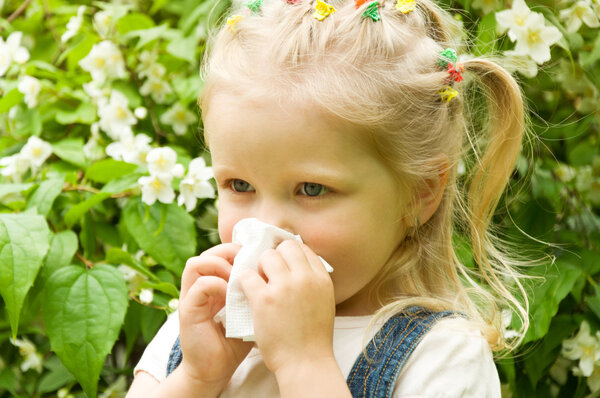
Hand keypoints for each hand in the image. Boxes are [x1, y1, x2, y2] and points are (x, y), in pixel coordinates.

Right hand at [178, 243, 252, 390]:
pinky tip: (230, 294)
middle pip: (208, 252)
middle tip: (248, 262)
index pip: (220, 253)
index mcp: (214, 283)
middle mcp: (200, 286)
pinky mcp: (188, 310)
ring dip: (219, 265)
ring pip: (197, 263)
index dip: (238, 250)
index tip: (257, 257)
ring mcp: (191, 297)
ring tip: (237, 277)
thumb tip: (277, 270)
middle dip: (229, 252)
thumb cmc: (235, 339)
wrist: (216, 369)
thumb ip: (255, 290)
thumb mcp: (249, 308)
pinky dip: (216, 284)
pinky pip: (199, 286)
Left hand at [238, 240, 335, 374]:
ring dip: (260, 267)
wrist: (305, 362)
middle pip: (285, 247)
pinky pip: (247, 275)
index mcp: (321, 278)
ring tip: (260, 283)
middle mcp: (305, 278)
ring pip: (266, 256)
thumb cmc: (313, 336)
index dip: (290, 254)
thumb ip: (312, 281)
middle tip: (269, 273)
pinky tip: (247, 292)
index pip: (303, 248)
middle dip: (275, 257)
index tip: (283, 264)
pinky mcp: (264, 299)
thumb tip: (298, 265)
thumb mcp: (324, 301)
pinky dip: (245, 281)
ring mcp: (284, 287)